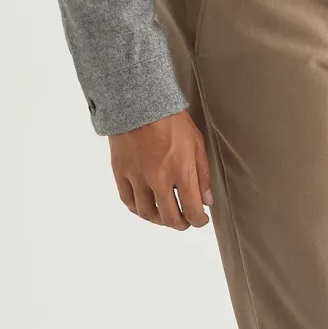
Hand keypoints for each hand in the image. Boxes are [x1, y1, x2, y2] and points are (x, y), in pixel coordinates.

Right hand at [108, 108, 212, 228]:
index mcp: (181, 171)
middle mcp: (159, 179)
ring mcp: (137, 177)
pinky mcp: (121, 173)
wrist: (139, 103)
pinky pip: (128, 201)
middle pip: (170, 218)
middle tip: (185, 221)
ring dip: (159, 220)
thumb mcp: (196, 143)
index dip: (199, 221)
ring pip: (147, 214)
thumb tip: (206, 200)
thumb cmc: (170, 120)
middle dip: (181, 224)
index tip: (201, 219)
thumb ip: (202, 175)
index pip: (193, 211)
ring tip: (165, 215)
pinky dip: (138, 209)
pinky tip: (146, 206)